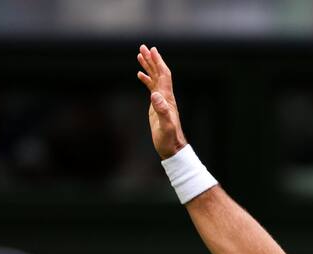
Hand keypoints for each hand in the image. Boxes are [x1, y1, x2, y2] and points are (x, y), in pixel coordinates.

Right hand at [137, 45, 187, 159]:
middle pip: (159, 73)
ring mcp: (161, 101)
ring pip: (155, 79)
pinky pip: (151, 88)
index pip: (163, 76)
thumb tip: (155, 95)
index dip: (158, 62)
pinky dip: (146, 79)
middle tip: (143, 47)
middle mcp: (165, 97)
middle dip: (152, 59)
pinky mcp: (157, 106)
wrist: (172, 148)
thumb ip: (162, 111)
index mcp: (167, 99)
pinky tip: (140, 74)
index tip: (152, 50)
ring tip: (140, 55)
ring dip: (149, 66)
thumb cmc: (169, 139)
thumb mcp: (165, 126)